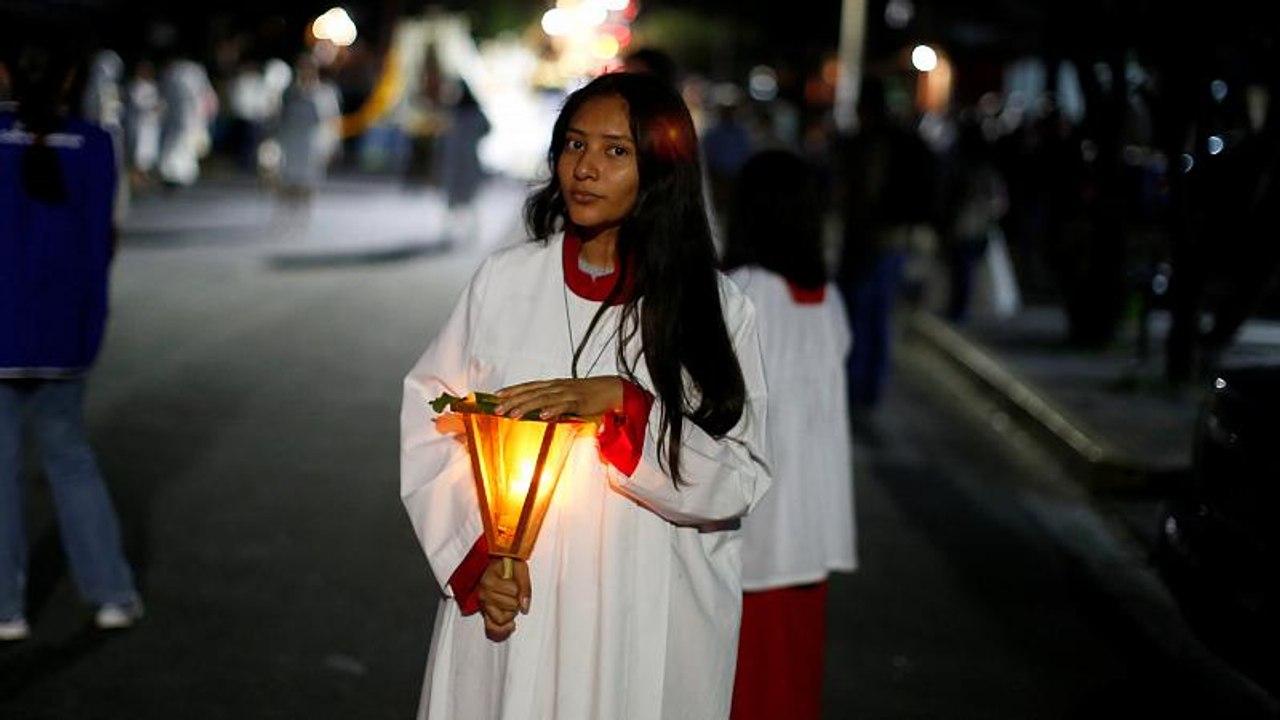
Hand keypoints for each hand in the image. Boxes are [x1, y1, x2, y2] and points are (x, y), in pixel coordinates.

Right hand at [477, 557, 529, 641]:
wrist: (497, 567)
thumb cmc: (508, 566)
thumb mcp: (520, 568)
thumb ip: (524, 586)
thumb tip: (525, 607)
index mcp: (488, 581)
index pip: (514, 592)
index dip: (520, 588)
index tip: (515, 580)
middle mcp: (483, 595)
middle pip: (510, 607)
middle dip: (517, 601)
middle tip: (513, 591)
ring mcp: (483, 606)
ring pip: (502, 620)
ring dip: (511, 613)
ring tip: (509, 602)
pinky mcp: (485, 615)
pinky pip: (492, 630)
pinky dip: (502, 631)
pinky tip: (511, 625)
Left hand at [494, 377, 622, 419]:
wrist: (612, 389)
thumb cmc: (589, 395)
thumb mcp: (568, 397)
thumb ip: (552, 402)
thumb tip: (537, 412)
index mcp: (554, 385)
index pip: (528, 386)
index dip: (512, 390)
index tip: (496, 395)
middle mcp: (557, 387)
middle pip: (531, 392)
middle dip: (512, 400)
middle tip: (496, 408)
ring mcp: (567, 393)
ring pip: (542, 399)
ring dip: (526, 406)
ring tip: (512, 414)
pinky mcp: (579, 402)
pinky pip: (563, 406)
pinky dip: (552, 410)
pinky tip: (542, 416)